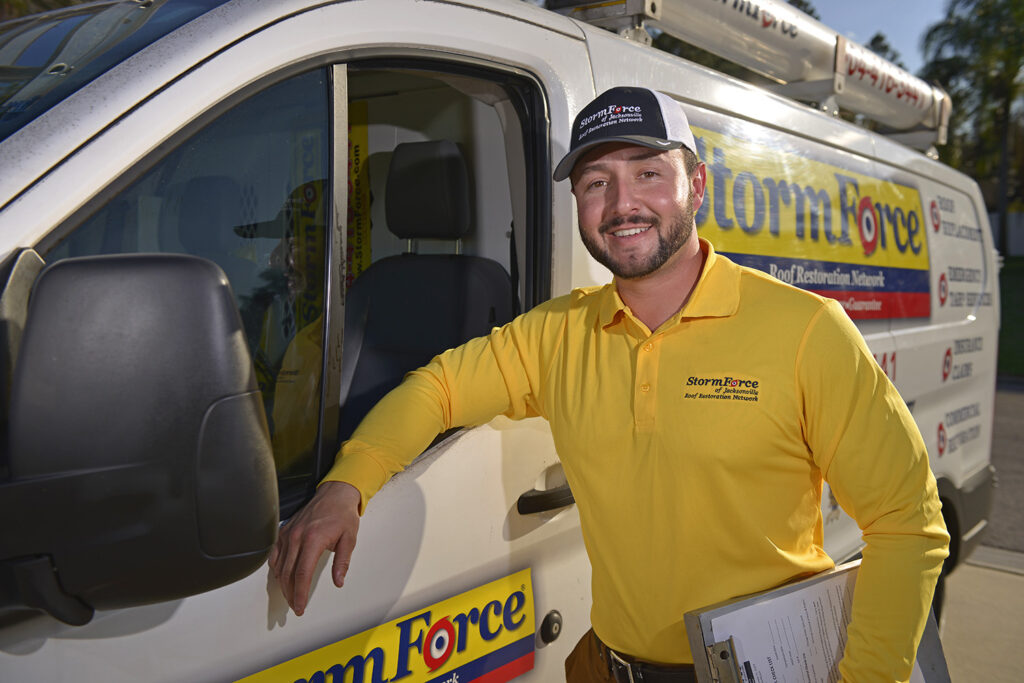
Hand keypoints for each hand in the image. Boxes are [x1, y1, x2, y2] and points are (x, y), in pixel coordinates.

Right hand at [269, 480, 360, 614]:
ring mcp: (288, 533)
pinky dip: (276, 569)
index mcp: (313, 540)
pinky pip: (275, 554)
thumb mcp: (349, 539)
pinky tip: (281, 577)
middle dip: (291, 594)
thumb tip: (338, 581)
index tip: (300, 607)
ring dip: (283, 584)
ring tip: (290, 596)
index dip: (300, 594)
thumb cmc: (343, 515)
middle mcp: (297, 537)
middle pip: (287, 574)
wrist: (335, 493)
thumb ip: (342, 562)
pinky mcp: (284, 531)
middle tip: (296, 607)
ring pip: (279, 566)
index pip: (302, 574)